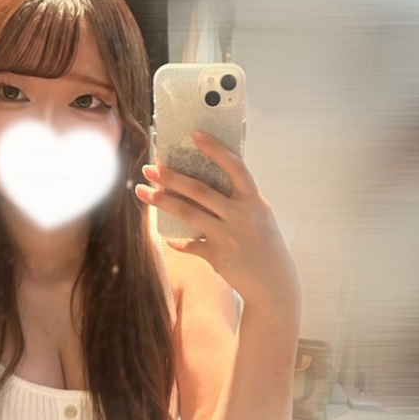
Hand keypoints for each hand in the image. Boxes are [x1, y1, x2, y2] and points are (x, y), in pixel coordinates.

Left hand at [134, 130, 301, 313]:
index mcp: (255, 201)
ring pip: (189, 214)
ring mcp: (229, 237)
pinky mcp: (218, 257)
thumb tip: (203, 185)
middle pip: (200, 190)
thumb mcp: (260, 218)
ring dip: (163, 201)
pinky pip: (190, 245)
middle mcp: (242, 216)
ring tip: (143, 192)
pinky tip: (168, 237)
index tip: (194, 134)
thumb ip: (238, 201)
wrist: (275, 285)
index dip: (215, 149)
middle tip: (150, 168)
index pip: (235, 167)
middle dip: (171, 177)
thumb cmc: (265, 246)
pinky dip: (178, 241)